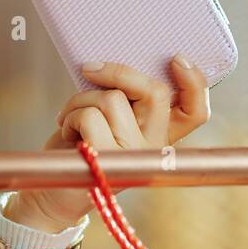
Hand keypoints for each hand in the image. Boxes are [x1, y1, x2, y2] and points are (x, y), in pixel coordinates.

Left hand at [3, 56, 210, 231]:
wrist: (52, 189)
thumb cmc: (78, 148)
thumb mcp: (108, 121)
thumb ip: (125, 102)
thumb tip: (118, 68)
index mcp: (159, 135)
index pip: (194, 112)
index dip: (195, 83)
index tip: (177, 59)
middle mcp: (153, 147)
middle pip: (154, 92)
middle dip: (117, 72)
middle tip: (89, 70)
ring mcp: (133, 155)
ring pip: (112, 98)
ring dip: (81, 99)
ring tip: (70, 119)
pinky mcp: (108, 160)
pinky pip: (90, 115)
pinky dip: (70, 116)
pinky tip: (67, 134)